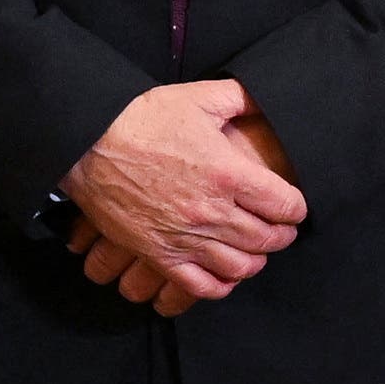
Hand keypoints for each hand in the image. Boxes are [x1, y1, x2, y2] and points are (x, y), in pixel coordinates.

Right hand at [67, 80, 305, 307]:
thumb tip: (265, 102)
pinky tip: (225, 276)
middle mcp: (212, 211)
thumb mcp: (197, 97)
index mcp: (228, 174)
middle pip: (266, 239)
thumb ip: (239, 98)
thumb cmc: (142, 119)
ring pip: (239, 266)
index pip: (285, 205)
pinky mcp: (159, 254)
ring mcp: (185, 238)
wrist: (88, 144)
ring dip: (255, 261)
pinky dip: (220, 286)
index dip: (297, 208)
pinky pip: (199, 286)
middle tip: (282, 230)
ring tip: (256, 251)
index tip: (294, 207)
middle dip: (282, 237)